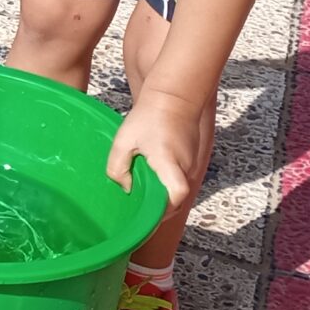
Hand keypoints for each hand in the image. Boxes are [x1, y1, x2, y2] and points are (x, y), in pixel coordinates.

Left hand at [107, 87, 215, 213]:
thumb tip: (125, 187)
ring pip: (179, 191)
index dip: (162, 210)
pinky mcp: (191, 159)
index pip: (176, 195)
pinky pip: (180, 180)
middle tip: (138, 210)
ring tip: (142, 195)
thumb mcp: (124, 140)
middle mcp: (185, 167)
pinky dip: (168, 186)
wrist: (176, 95)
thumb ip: (117, 167)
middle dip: (159, 210)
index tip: (145, 214)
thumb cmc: (150, 115)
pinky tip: (151, 181)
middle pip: (178, 200)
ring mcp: (191, 164)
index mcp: (169, 163)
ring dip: (164, 197)